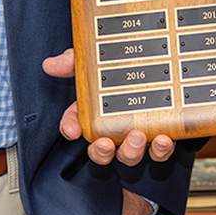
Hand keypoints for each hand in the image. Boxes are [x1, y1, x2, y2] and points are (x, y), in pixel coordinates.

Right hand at [42, 48, 175, 165]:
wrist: (159, 58)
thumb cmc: (121, 64)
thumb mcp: (95, 58)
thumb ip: (73, 61)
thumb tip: (51, 64)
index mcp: (92, 112)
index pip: (74, 125)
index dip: (70, 129)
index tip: (73, 130)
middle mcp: (112, 129)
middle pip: (101, 150)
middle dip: (101, 152)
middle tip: (105, 143)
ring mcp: (136, 135)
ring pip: (128, 155)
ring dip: (131, 151)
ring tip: (138, 136)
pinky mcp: (160, 135)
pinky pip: (159, 151)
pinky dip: (161, 149)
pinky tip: (164, 138)